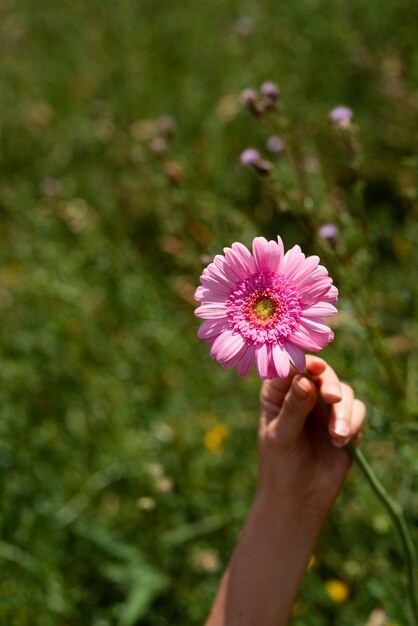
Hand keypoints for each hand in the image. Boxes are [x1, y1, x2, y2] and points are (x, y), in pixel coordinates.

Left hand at [258, 356, 365, 519]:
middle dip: (330, 384)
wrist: (298, 500)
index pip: (292, 368)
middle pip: (323, 374)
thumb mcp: (281, 436)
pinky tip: (341, 442)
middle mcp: (302, 394)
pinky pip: (358, 410)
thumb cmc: (279, 465)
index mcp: (278, 392)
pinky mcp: (346, 423)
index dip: (304, 363)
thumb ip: (293, 408)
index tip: (315, 367)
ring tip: (338, 436)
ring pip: (344, 392)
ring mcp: (325, 409)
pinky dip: (354, 422)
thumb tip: (304, 379)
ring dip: (344, 411)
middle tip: (332, 398)